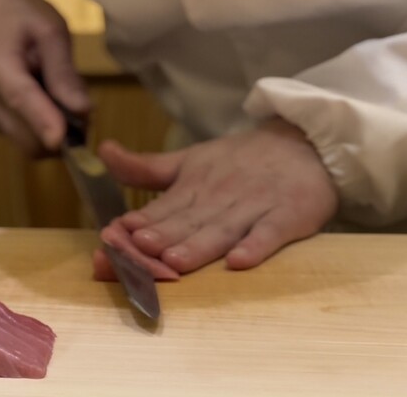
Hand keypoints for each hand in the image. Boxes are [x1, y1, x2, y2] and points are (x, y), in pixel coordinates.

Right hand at [0, 0, 89, 154]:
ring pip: (29, 144)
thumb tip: (83, 111)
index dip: (43, 123)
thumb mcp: (53, 33)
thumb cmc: (26, 17)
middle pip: (27, 136)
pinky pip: (26, 139)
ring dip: (56, 132)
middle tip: (86, 108)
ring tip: (64, 96)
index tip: (63, 142)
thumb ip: (65, 72)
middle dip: (63, 132)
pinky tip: (48, 100)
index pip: (21, 99)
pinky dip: (45, 128)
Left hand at [95, 118, 338, 278]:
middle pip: (187, 222)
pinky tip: (239, 262)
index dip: (136, 225)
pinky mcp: (288, 214)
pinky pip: (271, 232)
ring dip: (198, 244)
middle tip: (133, 250)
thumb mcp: (190, 159)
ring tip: (173, 259)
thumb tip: (103, 151)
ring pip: (222, 229)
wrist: (303, 143)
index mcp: (194, 184)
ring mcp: (254, 205)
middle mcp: (220, 196)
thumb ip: (146, 167)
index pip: (161, 209)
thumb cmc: (240, 160)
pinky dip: (256, 246)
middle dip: (160, 238)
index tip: (110, 238)